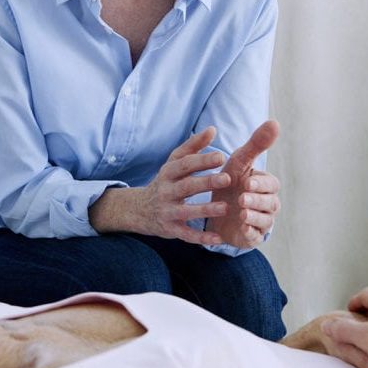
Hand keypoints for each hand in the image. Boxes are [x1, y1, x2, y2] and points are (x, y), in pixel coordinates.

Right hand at [91, 127, 231, 243]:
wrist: (139, 210)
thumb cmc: (166, 182)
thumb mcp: (174, 163)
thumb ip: (193, 146)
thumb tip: (213, 129)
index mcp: (168, 173)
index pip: (185, 165)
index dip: (202, 160)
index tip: (221, 157)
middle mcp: (166, 191)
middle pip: (187, 186)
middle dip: (206, 182)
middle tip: (227, 178)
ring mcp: (167, 211)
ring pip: (186, 211)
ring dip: (205, 209)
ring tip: (225, 207)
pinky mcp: (170, 229)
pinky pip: (186, 234)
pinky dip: (201, 237)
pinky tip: (217, 238)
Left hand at [205, 120, 279, 247]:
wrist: (213, 209)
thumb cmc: (229, 181)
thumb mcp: (239, 162)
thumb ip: (256, 144)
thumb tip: (275, 122)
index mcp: (265, 185)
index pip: (270, 184)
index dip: (259, 183)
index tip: (246, 181)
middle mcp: (267, 203)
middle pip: (270, 203)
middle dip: (257, 200)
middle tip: (242, 198)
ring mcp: (261, 221)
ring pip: (264, 220)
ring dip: (253, 216)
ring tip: (241, 213)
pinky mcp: (252, 236)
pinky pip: (255, 235)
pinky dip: (249, 232)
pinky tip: (241, 228)